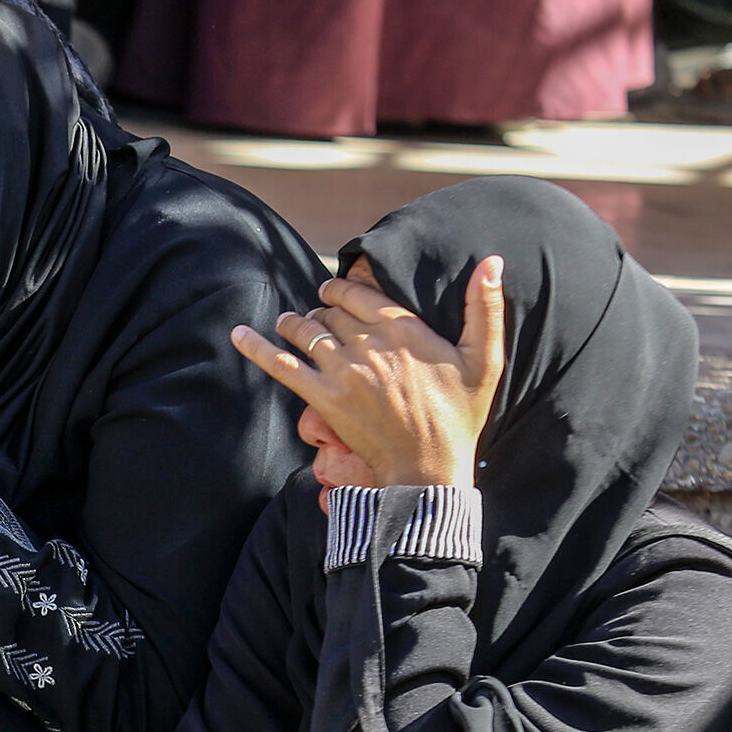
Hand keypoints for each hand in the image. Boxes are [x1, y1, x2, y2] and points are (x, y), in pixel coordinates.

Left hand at [231, 256, 506, 488]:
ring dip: (295, 323)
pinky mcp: (324, 399)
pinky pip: (282, 365)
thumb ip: (485, 309)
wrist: (429, 469)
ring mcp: (343, 371)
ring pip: (306, 331)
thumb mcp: (485, 361)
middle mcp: (369, 344)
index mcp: (404, 329)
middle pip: (330, 312)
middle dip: (321, 311)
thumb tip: (493, 261)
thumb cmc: (459, 416)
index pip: (359, 292)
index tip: (333, 290)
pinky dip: (257, 347)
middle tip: (318, 317)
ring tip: (291, 323)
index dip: (341, 288)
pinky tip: (237, 334)